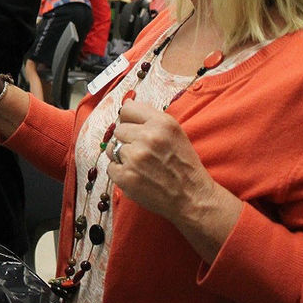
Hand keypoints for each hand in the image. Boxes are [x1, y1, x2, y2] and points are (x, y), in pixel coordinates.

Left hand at [107, 100, 222, 222]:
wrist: (192, 198)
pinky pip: (111, 167)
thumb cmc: (184, 166)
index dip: (129, 120)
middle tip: (144, 153)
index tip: (134, 129)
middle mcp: (148, 137)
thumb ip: (151, 118)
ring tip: (141, 165)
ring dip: (122, 156)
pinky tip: (137, 176)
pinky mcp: (125, 176)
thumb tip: (126, 105)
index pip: (127, 109)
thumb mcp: (175, 133)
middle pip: (118, 130)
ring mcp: (135, 157)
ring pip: (112, 148)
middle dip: (127, 140)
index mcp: (162, 123)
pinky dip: (120, 172)